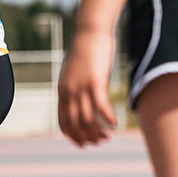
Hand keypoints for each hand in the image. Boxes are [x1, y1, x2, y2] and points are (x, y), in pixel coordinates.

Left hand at [58, 30, 117, 146]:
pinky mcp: (95, 81)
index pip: (63, 121)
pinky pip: (101, 107)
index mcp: (62, 90)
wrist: (89, 32)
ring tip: (108, 136)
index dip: (73, 136)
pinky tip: (115, 123)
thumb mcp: (73, 71)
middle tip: (101, 141)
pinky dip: (108, 119)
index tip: (84, 143)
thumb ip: (73, 86)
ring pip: (88, 119)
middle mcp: (69, 91)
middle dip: (87, 138)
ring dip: (99, 132)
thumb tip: (78, 99)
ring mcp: (81, 87)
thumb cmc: (84, 51)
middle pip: (75, 124)